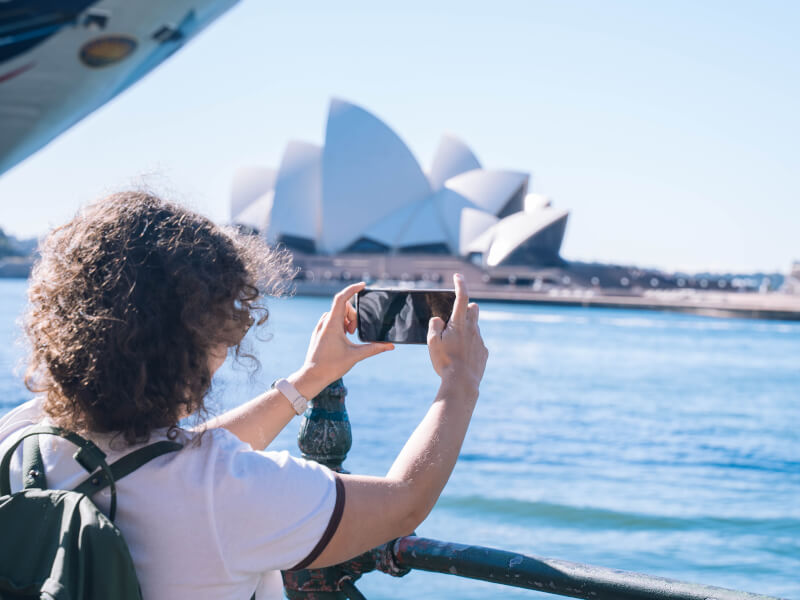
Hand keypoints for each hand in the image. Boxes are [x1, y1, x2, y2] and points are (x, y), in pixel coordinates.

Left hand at [295, 282, 393, 396]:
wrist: (312, 376)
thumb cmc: (331, 366)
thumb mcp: (356, 356)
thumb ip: (374, 348)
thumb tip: (390, 346)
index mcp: (332, 324)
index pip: (342, 298)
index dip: (352, 289)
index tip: (363, 285)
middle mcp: (324, 322)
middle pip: (342, 307)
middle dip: (353, 315)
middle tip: (353, 332)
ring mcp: (320, 327)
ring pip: (336, 314)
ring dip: (346, 321)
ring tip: (348, 336)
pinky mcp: (319, 333)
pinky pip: (331, 320)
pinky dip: (340, 325)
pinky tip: (343, 338)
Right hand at [427, 274, 487, 390]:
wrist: (462, 384)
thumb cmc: (445, 362)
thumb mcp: (433, 342)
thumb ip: (435, 326)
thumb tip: (439, 320)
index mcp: (459, 324)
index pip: (462, 297)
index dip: (460, 284)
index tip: (458, 276)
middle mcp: (473, 329)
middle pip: (474, 309)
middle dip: (466, 307)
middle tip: (454, 317)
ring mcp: (480, 341)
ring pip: (475, 327)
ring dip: (466, 329)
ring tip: (454, 345)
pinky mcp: (483, 352)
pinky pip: (477, 343)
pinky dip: (469, 345)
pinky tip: (461, 357)